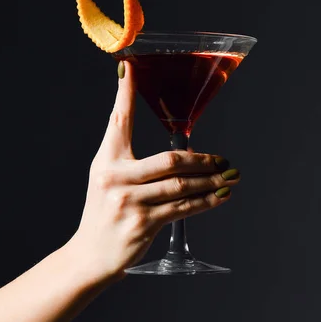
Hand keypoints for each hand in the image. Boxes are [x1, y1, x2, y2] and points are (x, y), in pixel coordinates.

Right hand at [67, 61, 239, 279]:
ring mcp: (129, 202)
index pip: (119, 120)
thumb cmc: (104, 211)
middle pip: (170, 160)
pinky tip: (219, 196)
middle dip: (203, 159)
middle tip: (224, 160)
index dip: (126, 93)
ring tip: (229, 177)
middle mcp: (115, 178)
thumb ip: (127, 156)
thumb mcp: (106, 177)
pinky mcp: (142, 224)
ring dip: (211, 182)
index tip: (132, 68)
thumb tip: (169, 144)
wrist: (91, 253)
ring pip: (181, 186)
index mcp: (106, 161)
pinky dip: (205, 202)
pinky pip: (182, 209)